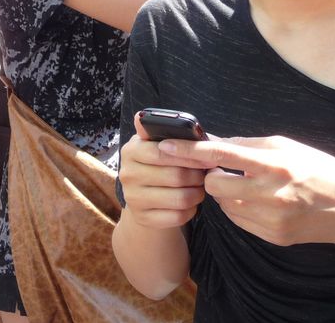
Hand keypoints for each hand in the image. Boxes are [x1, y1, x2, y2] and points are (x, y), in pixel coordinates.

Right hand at [117, 113, 207, 229]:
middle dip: (197, 176)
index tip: (207, 157)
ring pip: (180, 198)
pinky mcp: (143, 218)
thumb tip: (141, 116)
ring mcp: (133, 198)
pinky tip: (190, 203)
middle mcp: (127, 174)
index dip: (189, 155)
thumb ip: (157, 131)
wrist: (144, 198)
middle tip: (205, 174)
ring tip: (199, 188)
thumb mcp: (154, 144)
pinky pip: (178, 216)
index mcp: (130, 151)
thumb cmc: (157, 165)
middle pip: (176, 176)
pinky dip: (191, 210)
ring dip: (197, 194)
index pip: (162, 151)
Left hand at [158, 135, 334, 252]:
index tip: (164, 146)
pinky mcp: (272, 236)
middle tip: (222, 170)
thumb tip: (211, 141)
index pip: (219, 156)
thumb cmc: (317, 170)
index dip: (188, 151)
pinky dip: (238, 209)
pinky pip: (237, 220)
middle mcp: (269, 194)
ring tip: (245, 184)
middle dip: (211, 177)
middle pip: (213, 186)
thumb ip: (245, 145)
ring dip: (225, 193)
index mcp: (272, 165)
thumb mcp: (284, 146)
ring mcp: (271, 219)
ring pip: (223, 205)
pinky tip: (255, 201)